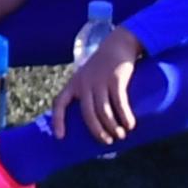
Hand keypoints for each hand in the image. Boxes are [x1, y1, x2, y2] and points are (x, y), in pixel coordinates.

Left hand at [44, 27, 148, 143]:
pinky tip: (130, 125)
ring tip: (120, 136)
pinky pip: (119, 102)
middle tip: (107, 142)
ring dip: (112, 127)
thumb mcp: (88, 78)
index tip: (60, 137)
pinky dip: (125, 116)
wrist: (117, 45)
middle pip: (87, 113)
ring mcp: (100, 81)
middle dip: (96, 131)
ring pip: (103, 111)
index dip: (57, 120)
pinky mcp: (116, 79)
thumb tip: (95, 123)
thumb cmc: (102, 68)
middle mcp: (84, 83)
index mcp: (73, 84)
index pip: (59, 103)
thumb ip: (87, 95)